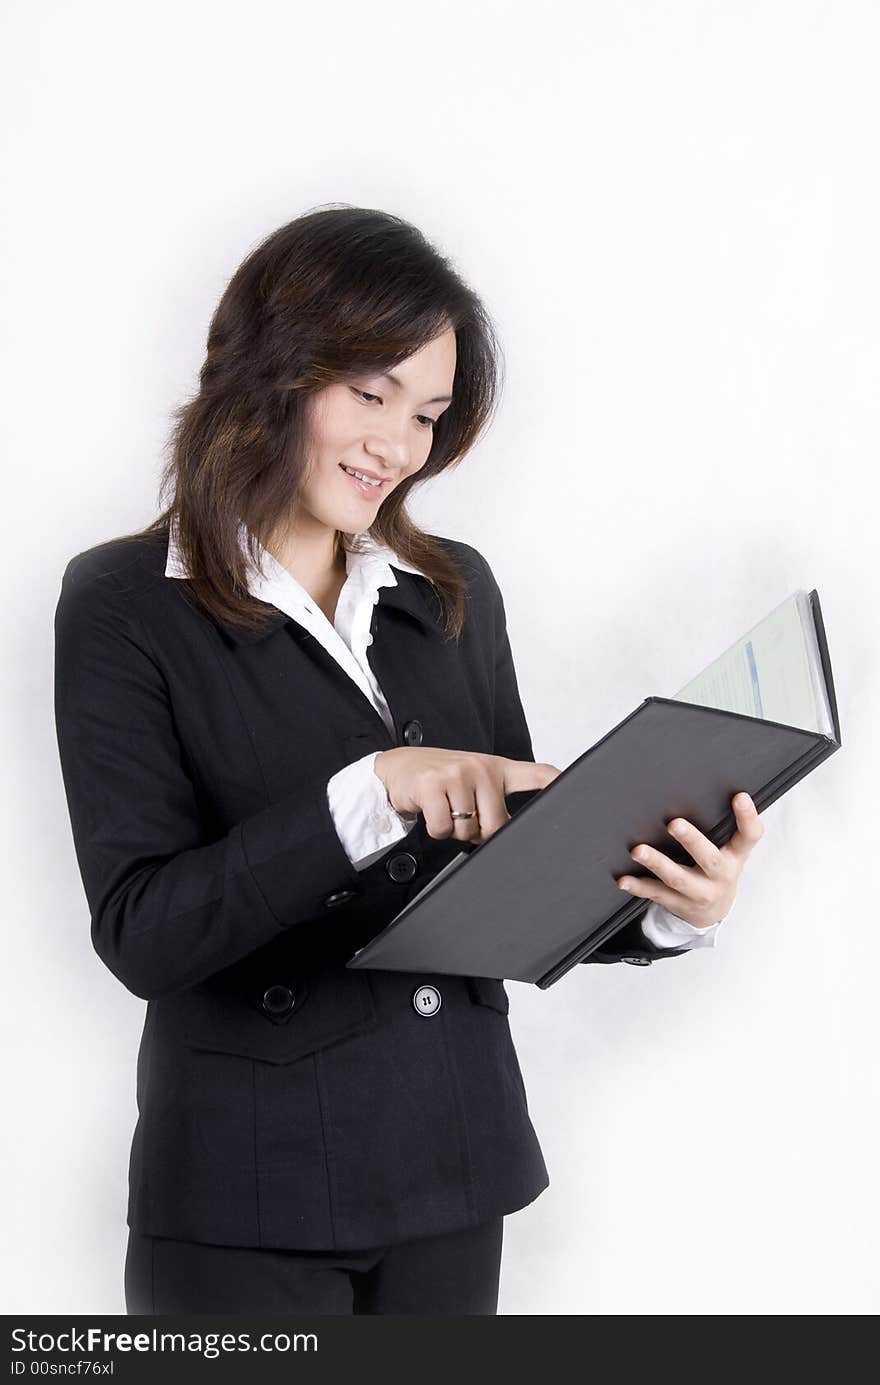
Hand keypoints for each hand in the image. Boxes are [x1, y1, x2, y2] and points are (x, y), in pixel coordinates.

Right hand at [374, 747, 560, 845]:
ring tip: (445, 809)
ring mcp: (457, 773)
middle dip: (480, 832)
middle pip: (497, 824)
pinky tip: (430, 810)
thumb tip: (507, 834)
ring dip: (454, 831)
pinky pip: (443, 828)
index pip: (537, 774)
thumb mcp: (473, 782)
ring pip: (468, 829)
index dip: (558, 785)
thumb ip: (494, 802)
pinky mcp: (432, 784)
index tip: (578, 792)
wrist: (398, 768)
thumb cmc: (441, 780)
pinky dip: (435, 830)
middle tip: (464, 816)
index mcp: (497, 768)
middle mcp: (481, 767)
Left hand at [615, 792, 763, 926]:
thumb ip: (724, 826)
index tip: (739, 796)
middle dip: (691, 841)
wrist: (713, 913)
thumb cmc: (717, 870)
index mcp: (735, 857)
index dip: (747, 817)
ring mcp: (700, 893)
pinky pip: (657, 894)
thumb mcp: (730, 851)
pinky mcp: (679, 903)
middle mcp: (720, 876)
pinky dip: (639, 886)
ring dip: (657, 863)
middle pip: (708, 858)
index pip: (749, 836)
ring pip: (677, 878)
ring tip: (638, 850)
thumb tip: (702, 787)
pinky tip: (624, 880)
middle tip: (674, 824)